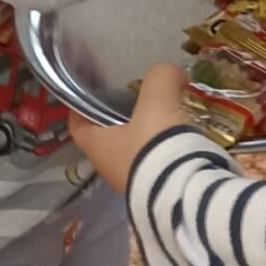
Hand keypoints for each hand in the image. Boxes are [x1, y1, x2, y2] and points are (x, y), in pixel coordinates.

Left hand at [69, 63, 191, 194]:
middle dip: (121, 112)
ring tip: (165, 106)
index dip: (80, 103)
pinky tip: (183, 130)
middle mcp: (112, 167)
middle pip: (109, 133)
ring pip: (136, 146)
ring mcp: (137, 180)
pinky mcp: (162, 187)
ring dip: (148, 129)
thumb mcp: (156, 102)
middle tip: (137, 89)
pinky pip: (159, 159)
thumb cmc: (156, 146)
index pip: (77, 123)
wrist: (188, 194)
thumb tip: (172, 72)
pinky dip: (167, 144)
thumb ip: (160, 78)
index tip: (91, 84)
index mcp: (97, 147)